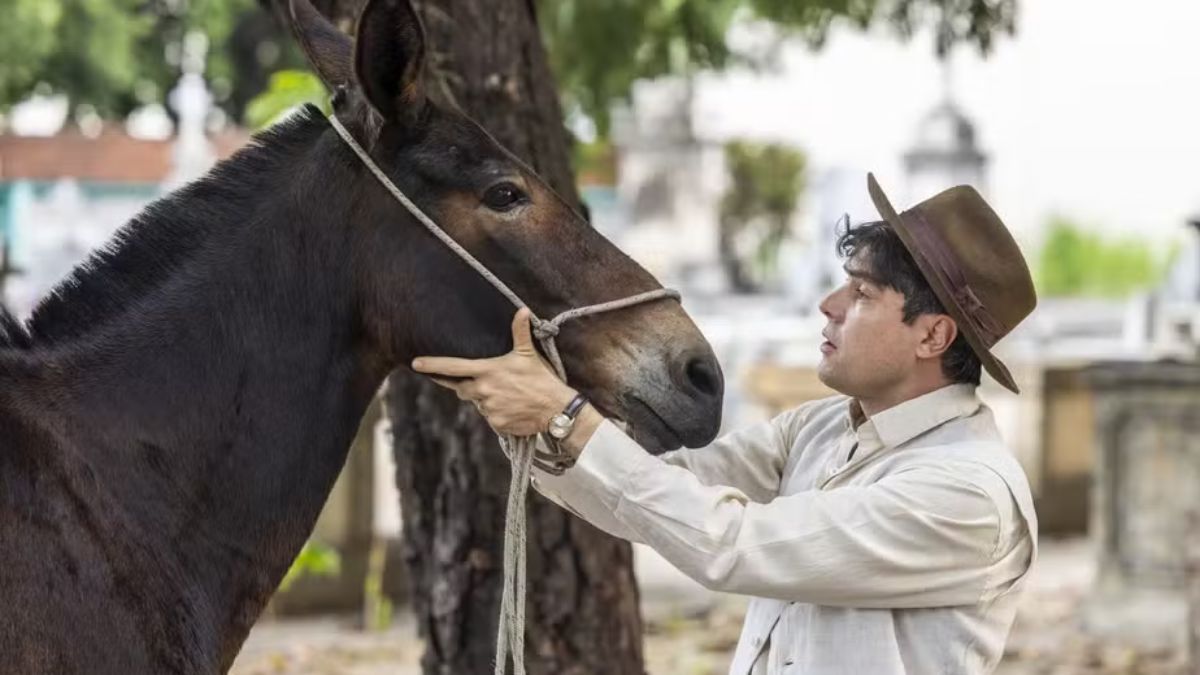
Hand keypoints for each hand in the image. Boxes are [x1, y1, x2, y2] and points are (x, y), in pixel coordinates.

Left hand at [411, 308, 577, 437]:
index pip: (453, 367)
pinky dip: (498, 414)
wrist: (555, 408)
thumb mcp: (528, 354)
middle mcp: (483, 390)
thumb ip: (520, 332)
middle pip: (463, 390)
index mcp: (487, 371)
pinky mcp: (496, 424)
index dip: (432, 365)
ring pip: (478, 404)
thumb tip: (522, 310)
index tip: (415, 363)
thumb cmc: (542, 379)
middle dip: (470, 387)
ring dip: (488, 400)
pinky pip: (490, 418)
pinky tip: (514, 408)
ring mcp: (488, 409)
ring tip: (509, 395)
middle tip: (491, 383)